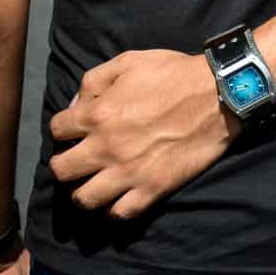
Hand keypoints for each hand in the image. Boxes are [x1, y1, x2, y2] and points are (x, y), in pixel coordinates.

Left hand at [48, 50, 237, 219]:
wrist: (218, 95)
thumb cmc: (175, 74)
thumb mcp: (130, 61)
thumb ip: (95, 80)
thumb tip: (76, 105)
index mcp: (98, 114)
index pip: (57, 130)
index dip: (65, 128)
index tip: (76, 129)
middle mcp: (106, 147)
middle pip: (61, 170)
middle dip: (65, 163)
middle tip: (79, 159)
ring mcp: (128, 172)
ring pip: (84, 198)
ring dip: (84, 190)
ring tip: (96, 182)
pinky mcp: (152, 188)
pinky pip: (120, 213)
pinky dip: (115, 208)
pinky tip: (120, 196)